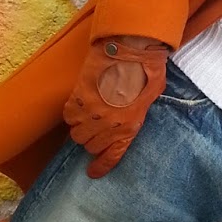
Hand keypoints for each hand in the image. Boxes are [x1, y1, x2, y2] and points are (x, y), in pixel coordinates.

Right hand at [64, 35, 169, 177]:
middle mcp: (109, 125)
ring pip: (76, 133)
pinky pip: (68, 115)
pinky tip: (77, 103)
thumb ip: (139, 108)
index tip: (92, 172)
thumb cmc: (148, 69)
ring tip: (84, 115)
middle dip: (90, 139)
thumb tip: (131, 110)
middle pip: (89, 145)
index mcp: (130, 127)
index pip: (112, 156)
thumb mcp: (153, 94)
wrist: (132, 49)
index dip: (100, 166)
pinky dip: (71, 112)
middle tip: (92, 128)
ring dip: (79, 127)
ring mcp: (92, 113)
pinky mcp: (79, 98)